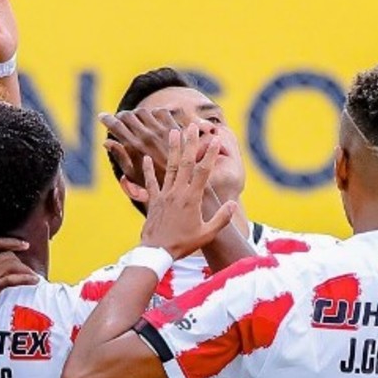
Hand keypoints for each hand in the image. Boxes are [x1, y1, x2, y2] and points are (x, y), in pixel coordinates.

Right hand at [0, 237, 38, 322]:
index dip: (11, 242)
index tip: (22, 244)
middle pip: (7, 255)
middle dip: (20, 262)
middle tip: (27, 268)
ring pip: (12, 266)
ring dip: (25, 270)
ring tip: (33, 275)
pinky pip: (12, 280)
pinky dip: (25, 279)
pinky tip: (33, 281)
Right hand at [101, 108, 186, 186]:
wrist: (185, 183)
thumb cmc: (157, 184)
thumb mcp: (134, 176)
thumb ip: (120, 157)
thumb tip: (106, 142)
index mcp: (135, 147)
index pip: (116, 126)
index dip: (106, 119)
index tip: (101, 116)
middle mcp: (148, 136)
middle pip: (128, 116)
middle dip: (120, 116)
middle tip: (117, 121)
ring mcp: (162, 130)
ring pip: (143, 112)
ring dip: (136, 114)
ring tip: (134, 121)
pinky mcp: (175, 128)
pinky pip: (161, 112)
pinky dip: (153, 113)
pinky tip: (151, 121)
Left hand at [139, 124, 236, 258]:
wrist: (157, 252)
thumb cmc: (184, 244)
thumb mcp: (207, 233)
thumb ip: (221, 218)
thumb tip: (232, 204)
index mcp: (192, 198)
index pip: (203, 171)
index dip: (209, 154)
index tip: (214, 140)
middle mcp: (178, 192)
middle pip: (185, 163)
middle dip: (189, 143)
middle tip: (191, 126)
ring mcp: (164, 195)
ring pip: (168, 167)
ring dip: (171, 149)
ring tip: (172, 132)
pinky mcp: (153, 200)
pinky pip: (150, 182)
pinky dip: (148, 170)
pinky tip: (145, 157)